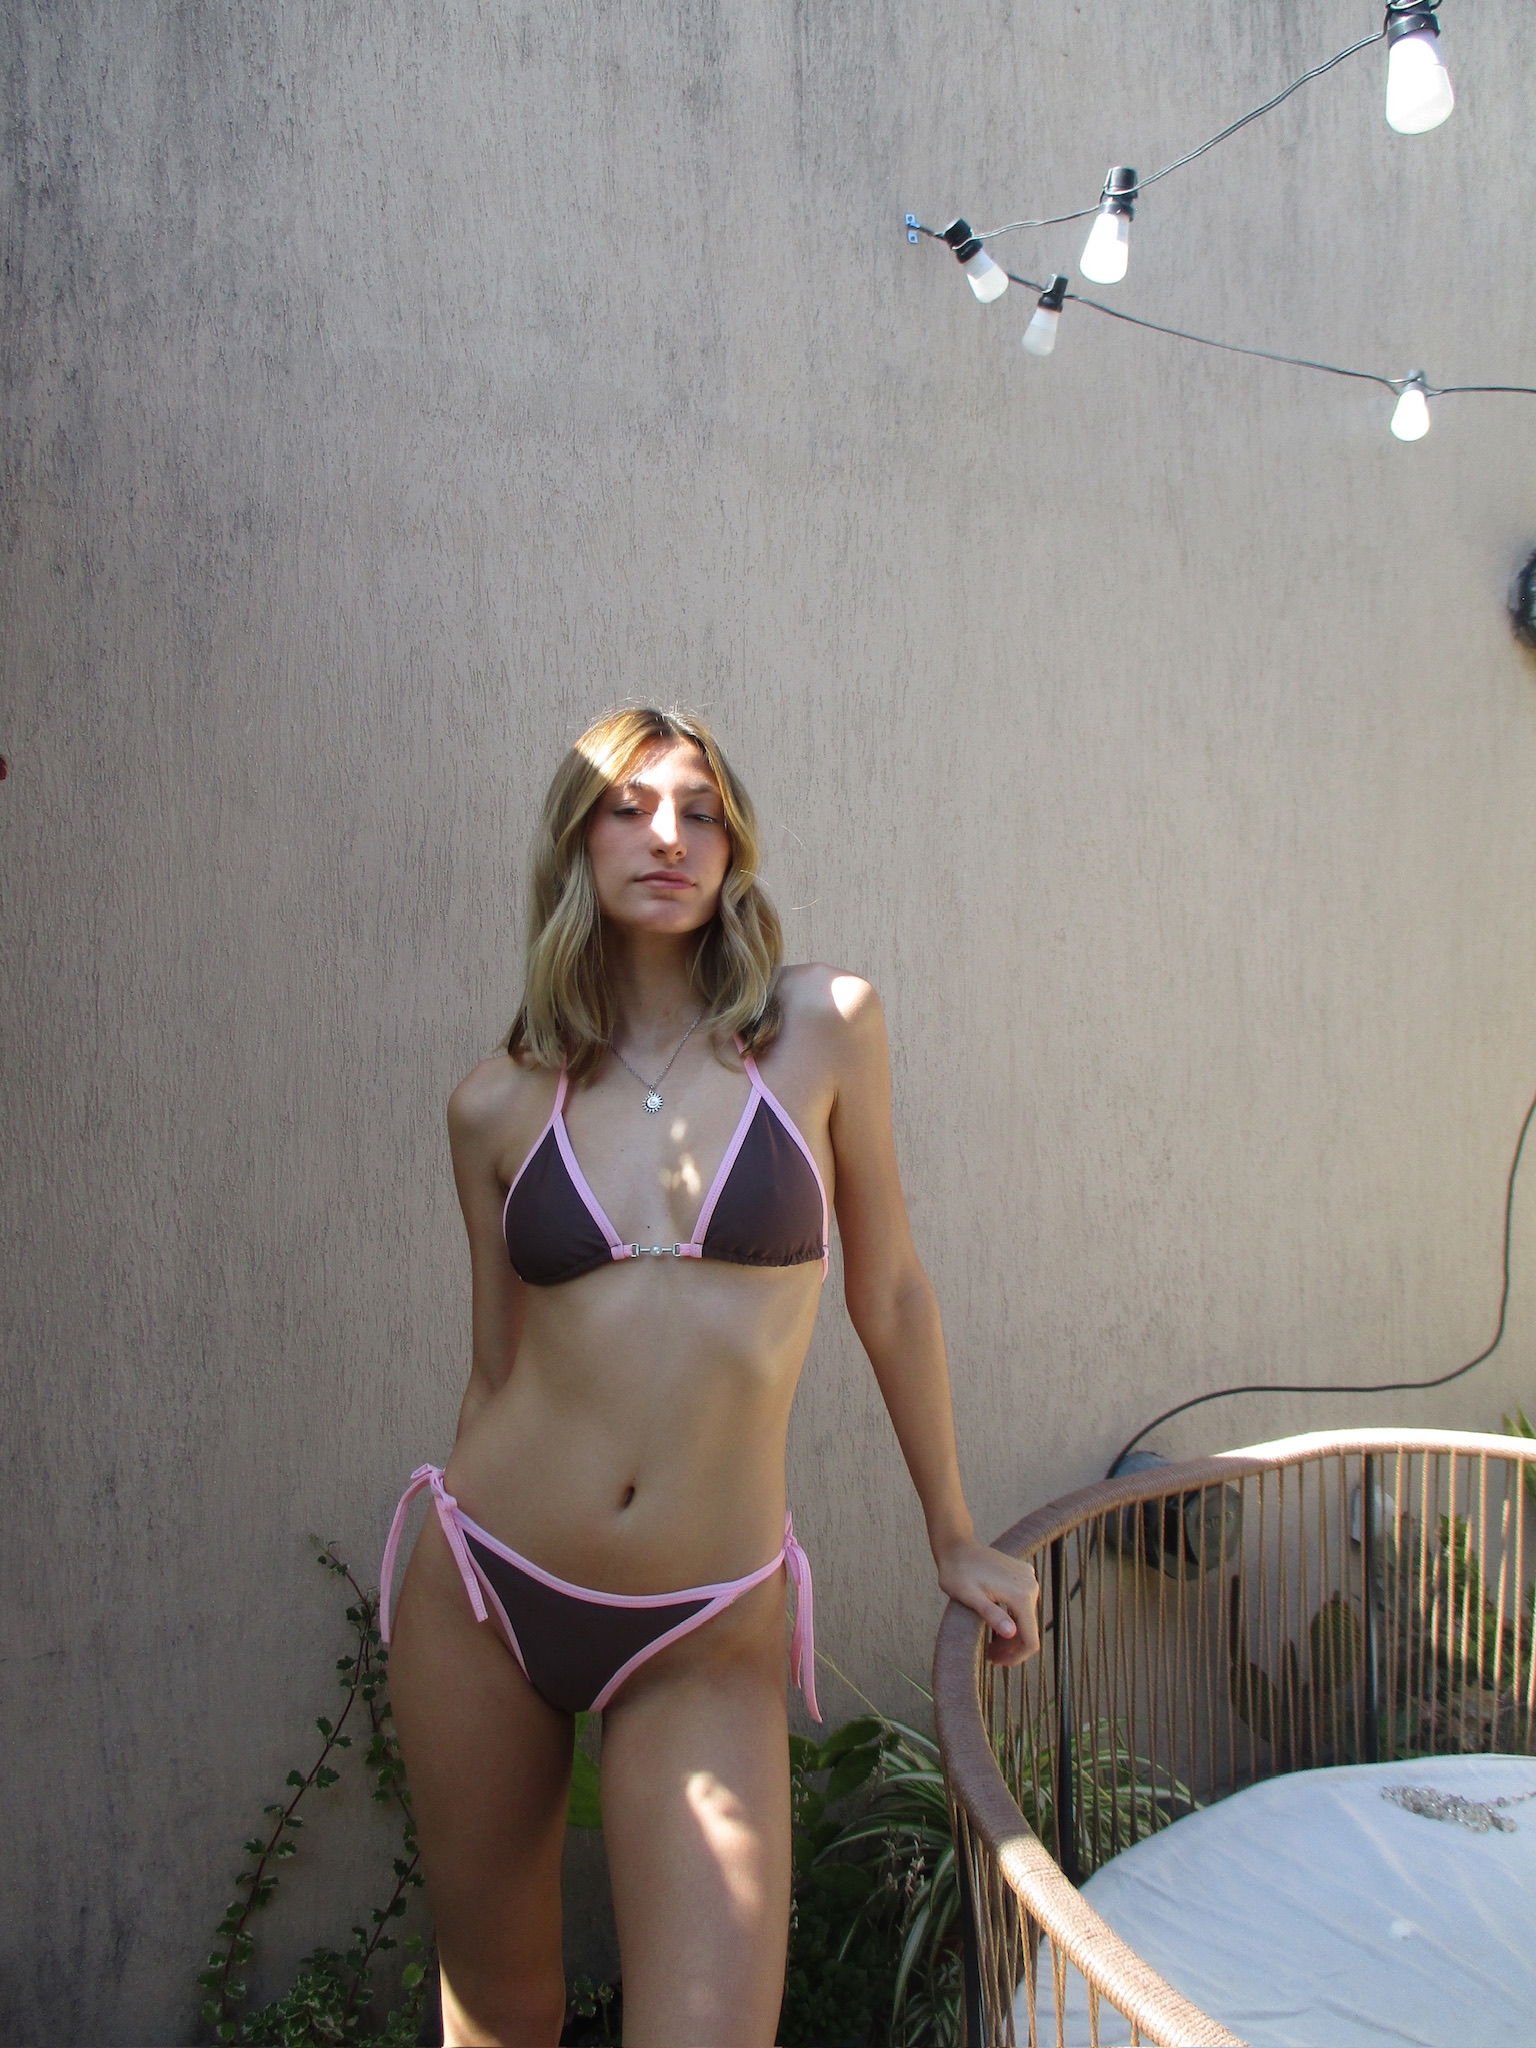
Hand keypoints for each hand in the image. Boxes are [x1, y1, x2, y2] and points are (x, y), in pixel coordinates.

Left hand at [936, 1540, 1040, 1664]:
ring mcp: (1029, 1578)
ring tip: (990, 1643)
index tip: (996, 1662)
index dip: (1016, 1657)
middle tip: (989, 1656)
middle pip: (1029, 1629)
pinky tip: (996, 1622)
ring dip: (1011, 1633)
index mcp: (1021, 1594)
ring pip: (1026, 1617)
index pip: (1030, 1640)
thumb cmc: (957, 1573)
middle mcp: (1031, 1586)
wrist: (956, 1547)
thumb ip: (991, 1614)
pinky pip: (1023, 1603)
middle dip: (1011, 1647)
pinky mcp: (1023, 1574)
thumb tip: (1011, 1633)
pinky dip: (1012, 1617)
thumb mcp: (969, 1597)